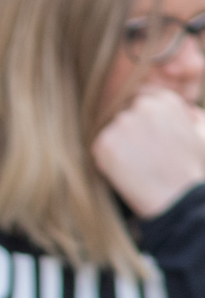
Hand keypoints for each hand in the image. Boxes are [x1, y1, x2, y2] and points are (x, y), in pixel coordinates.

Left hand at [93, 87, 204, 218]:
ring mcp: (121, 124)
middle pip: (125, 114)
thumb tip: (188, 110)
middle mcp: (142, 107)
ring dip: (120, 146)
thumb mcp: (201, 137)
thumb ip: (192, 117)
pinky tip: (128, 173)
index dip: (141, 117)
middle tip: (143, 155)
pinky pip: (102, 148)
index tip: (143, 134)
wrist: (178, 200)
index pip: (143, 97)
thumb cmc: (192, 171)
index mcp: (167, 101)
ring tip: (139, 167)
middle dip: (130, 132)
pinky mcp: (104, 142)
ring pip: (113, 131)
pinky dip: (109, 161)